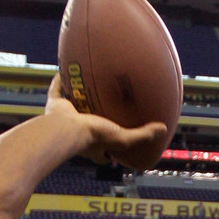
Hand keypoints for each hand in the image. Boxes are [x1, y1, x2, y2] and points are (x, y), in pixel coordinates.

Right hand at [44, 73, 166, 169]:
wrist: (66, 129)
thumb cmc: (94, 137)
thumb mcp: (123, 138)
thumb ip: (142, 134)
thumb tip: (164, 128)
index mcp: (93, 146)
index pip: (104, 151)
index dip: (111, 148)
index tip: (118, 138)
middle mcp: (78, 133)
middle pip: (89, 125)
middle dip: (95, 118)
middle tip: (103, 108)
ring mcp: (66, 119)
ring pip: (73, 106)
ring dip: (78, 97)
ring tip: (86, 85)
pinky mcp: (55, 106)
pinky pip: (57, 90)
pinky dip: (60, 80)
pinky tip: (66, 68)